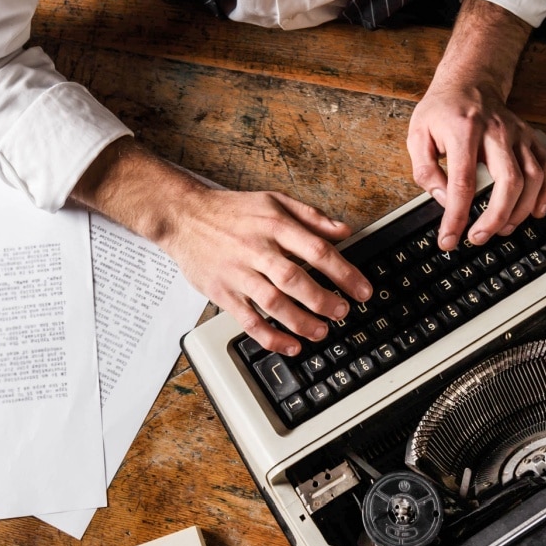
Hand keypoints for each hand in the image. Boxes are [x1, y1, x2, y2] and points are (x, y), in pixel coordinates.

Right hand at [71, 138, 370, 356]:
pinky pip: (248, 320)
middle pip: (295, 279)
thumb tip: (344, 231)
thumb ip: (311, 216)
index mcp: (274, 224)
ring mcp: (238, 273)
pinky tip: (290, 345)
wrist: (184, 216)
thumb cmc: (231, 210)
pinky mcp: (222, 292)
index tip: (362, 290)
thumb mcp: (274, 199)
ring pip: (272, 303)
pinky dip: (270, 337)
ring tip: (322, 332)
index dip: (344, 273)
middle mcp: (256, 249)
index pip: (317, 251)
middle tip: (343, 312)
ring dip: (301, 322)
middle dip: (324, 301)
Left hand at [407, 0, 545, 250]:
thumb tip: (443, 199)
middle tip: (478, 237)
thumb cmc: (442, 109)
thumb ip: (425, 169)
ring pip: (533, 178)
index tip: (449, 238)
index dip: (457, 217)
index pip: (463, 182)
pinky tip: (535, 211)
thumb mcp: (417, 134)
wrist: (469, 81)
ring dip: (520, 211)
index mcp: (464, 130)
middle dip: (495, 218)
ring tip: (501, 228)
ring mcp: (518, 135)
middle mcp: (496, 132)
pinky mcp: (530, 138)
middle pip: (508, 182)